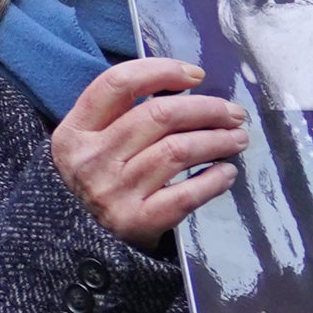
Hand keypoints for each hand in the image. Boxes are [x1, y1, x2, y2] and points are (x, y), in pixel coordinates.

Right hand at [48, 57, 246, 249]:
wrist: (80, 241)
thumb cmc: (98, 178)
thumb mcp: (92, 142)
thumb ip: (124, 113)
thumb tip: (189, 87)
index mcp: (75, 131)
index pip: (117, 84)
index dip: (161, 71)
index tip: (195, 75)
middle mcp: (91, 159)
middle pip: (158, 116)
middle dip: (206, 108)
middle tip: (233, 113)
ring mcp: (113, 192)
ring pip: (178, 151)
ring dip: (217, 140)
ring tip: (236, 139)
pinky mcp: (136, 221)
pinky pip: (186, 194)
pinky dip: (214, 179)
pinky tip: (227, 172)